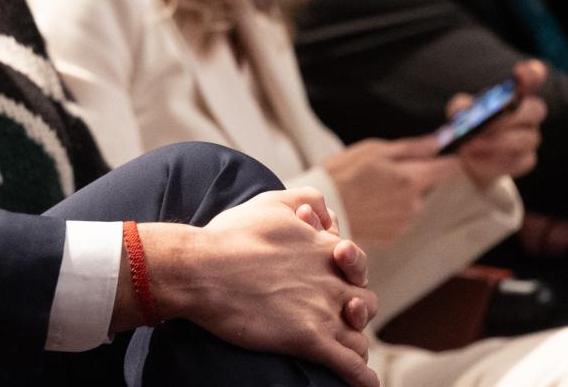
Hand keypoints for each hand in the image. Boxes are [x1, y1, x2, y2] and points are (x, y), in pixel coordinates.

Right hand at [142, 188, 378, 386]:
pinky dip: (362, 378)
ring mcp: (322, 313)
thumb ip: (306, 200)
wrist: (202, 269)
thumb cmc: (229, 236)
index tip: (329, 275)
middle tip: (339, 313)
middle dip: (357, 310)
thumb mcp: (271, 203)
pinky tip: (366, 384)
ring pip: (359, 338)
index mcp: (324, 250)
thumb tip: (325, 213)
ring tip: (349, 353)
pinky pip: (350, 366)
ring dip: (355, 346)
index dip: (346, 271)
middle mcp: (331, 282)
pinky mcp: (309, 340)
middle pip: (366, 302)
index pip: (355, 265)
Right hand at [322, 135, 459, 246]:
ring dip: (399, 195)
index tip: (438, 156)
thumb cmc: (343, 173)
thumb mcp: (373, 150)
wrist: (318, 208)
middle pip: (426, 186)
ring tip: (370, 190)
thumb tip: (439, 142)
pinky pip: (400, 217)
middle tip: (381, 172)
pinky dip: (389, 210)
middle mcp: (414, 204)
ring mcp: (404, 222)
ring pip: (412, 202)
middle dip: (411, 178)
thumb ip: (411, 147)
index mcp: (411, 179)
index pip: (448, 168)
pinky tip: (368, 204)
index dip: (446, 160)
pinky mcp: (393, 234)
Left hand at [450, 60, 546, 187]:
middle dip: (509, 116)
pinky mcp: (526, 160)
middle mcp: (529, 115)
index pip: (533, 78)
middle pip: (535, 110)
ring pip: (525, 139)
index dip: (531, 74)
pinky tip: (476, 158)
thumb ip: (461, 107)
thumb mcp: (459, 112)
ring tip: (470, 144)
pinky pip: (518, 161)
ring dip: (495, 142)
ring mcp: (531, 138)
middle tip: (484, 123)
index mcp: (516, 95)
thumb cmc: (468, 125)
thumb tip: (465, 111)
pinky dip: (494, 160)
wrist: (470, 156)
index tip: (521, 71)